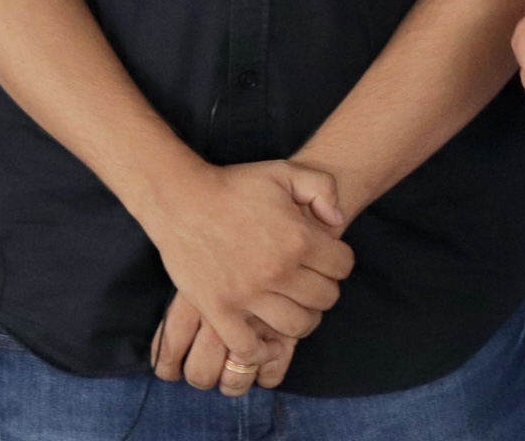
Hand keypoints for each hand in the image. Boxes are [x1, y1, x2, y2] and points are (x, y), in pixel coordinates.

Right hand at [140, 160, 350, 392]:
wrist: (182, 199)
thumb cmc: (234, 185)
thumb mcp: (285, 171)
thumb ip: (322, 188)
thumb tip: (338, 222)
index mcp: (298, 237)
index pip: (342, 266)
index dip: (339, 262)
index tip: (327, 260)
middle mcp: (278, 269)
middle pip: (325, 298)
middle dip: (325, 291)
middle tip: (311, 284)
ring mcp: (248, 294)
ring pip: (295, 325)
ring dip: (302, 321)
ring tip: (294, 309)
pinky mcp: (219, 310)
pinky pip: (249, 347)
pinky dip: (262, 352)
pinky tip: (267, 342)